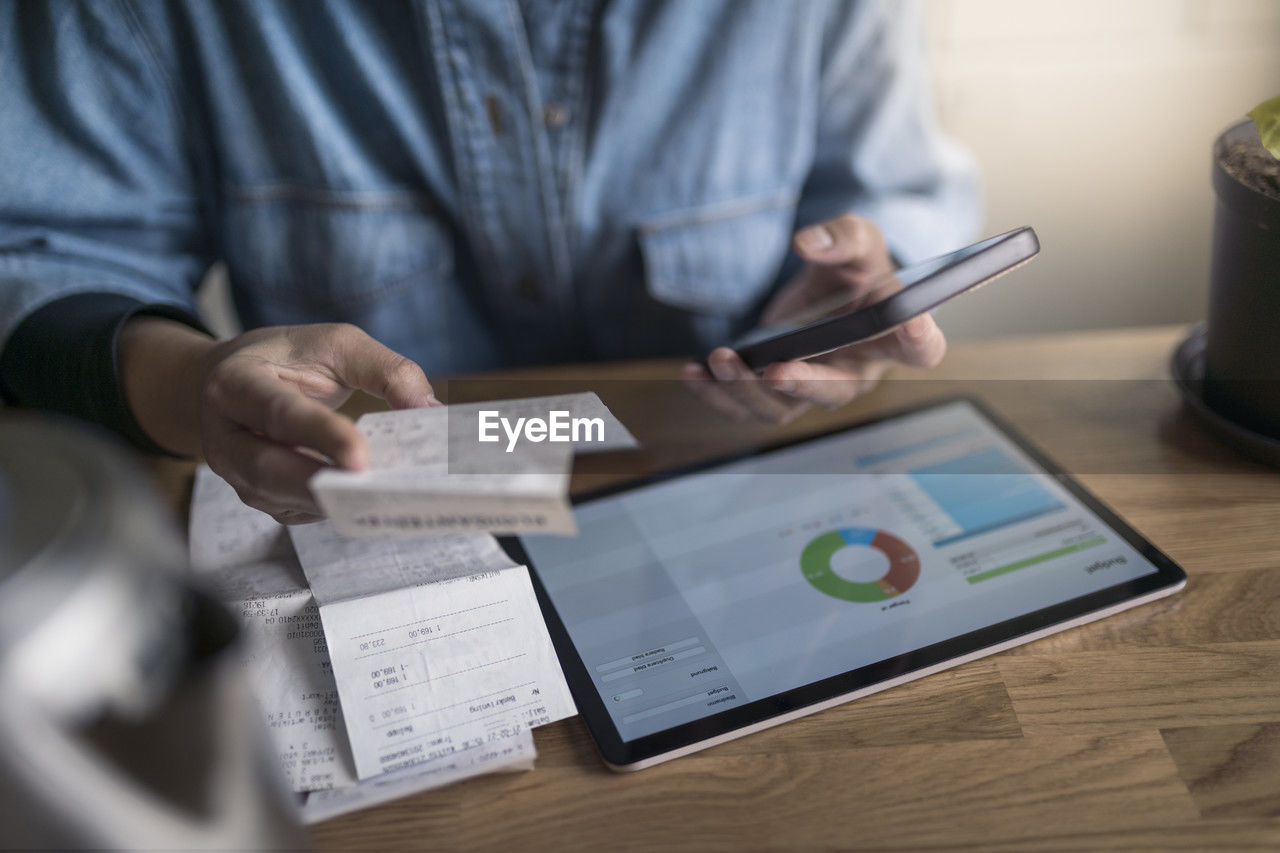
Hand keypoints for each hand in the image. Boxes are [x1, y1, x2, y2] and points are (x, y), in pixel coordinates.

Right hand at [118, 320, 436, 522]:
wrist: (225, 384)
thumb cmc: (286, 360)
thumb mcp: (334, 344)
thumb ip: (384, 369)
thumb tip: (429, 408)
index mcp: (235, 384)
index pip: (278, 413)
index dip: (319, 435)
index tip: (361, 457)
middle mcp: (227, 437)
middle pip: (269, 471)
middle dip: (323, 485)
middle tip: (376, 491)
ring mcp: (240, 476)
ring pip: (285, 500)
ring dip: (337, 504)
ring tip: (389, 499)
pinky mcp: (264, 498)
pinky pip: (301, 511)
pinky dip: (339, 509)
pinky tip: (377, 502)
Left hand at [682, 214, 945, 422]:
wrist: (824, 291)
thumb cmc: (852, 269)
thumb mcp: (856, 240)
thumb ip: (841, 236)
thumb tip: (807, 242)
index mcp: (891, 338)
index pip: (920, 347)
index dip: (919, 339)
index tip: (912, 326)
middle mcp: (856, 373)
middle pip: (835, 393)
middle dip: (803, 385)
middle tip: (774, 369)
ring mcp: (812, 388)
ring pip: (782, 408)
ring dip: (747, 390)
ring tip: (720, 358)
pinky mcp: (774, 391)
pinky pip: (745, 406)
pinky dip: (715, 395)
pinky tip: (693, 372)